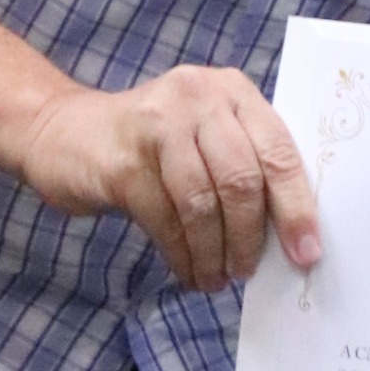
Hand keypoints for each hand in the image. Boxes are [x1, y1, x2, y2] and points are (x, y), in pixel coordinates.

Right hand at [15, 66, 321, 289]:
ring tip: (215, 279)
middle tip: (248, 271)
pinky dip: (182, 255)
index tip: (305, 253)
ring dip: (214, 253)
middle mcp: (198, 97)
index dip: (296, 207)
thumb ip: (245, 165)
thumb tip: (289, 234)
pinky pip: (164, 220)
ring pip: (202, 204)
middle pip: (242, 179)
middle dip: (251, 236)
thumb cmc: (152, 145)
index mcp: (233, 91)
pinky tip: (188, 272)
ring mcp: (158, 124)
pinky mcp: (123, 160)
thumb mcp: (205, 137)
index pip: (279, 150)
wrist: (63, 132)